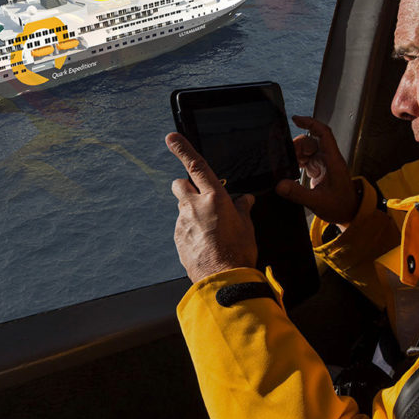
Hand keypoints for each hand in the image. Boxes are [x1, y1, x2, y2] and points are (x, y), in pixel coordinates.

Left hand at [166, 132, 257, 282]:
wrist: (223, 280)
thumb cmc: (238, 252)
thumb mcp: (247, 226)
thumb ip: (242, 208)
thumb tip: (245, 200)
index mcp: (215, 197)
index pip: (196, 166)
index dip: (182, 149)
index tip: (171, 138)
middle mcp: (195, 206)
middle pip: (180, 185)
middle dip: (186, 186)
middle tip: (200, 198)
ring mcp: (183, 222)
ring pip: (182, 208)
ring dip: (191, 212)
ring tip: (210, 230)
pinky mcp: (178, 238)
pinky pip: (182, 227)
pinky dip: (190, 230)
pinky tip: (205, 243)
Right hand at [275, 115, 358, 225]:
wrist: (350, 213)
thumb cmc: (341, 206)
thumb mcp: (318, 202)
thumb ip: (298, 193)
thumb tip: (280, 185)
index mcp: (333, 161)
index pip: (323, 133)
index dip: (310, 123)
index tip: (295, 119)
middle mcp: (329, 159)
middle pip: (311, 141)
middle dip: (296, 147)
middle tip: (285, 158)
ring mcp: (324, 163)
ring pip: (307, 150)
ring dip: (295, 155)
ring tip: (287, 166)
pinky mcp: (320, 170)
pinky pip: (306, 159)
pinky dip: (297, 162)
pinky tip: (291, 170)